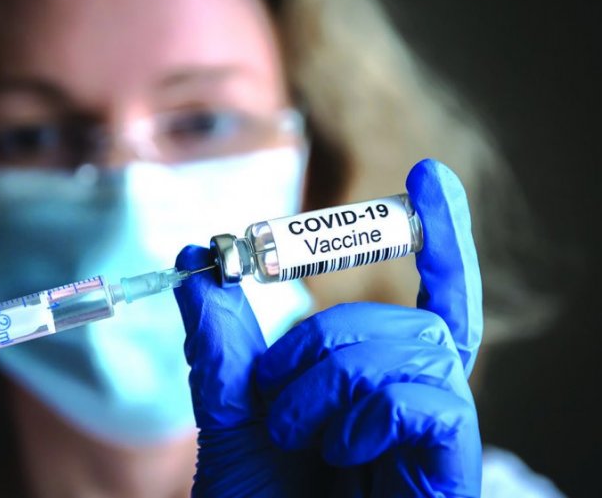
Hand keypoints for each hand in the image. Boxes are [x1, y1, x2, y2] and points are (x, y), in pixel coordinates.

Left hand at [174, 159, 482, 496]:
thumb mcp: (227, 411)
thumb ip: (218, 338)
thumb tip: (195, 258)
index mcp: (377, 386)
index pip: (428, 300)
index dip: (438, 240)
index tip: (430, 178)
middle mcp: (417, 402)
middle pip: (407, 318)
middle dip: (324, 340)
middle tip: (275, 397)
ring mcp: (437, 436)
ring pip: (411, 346)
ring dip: (330, 379)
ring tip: (293, 432)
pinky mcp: (450, 467)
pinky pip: (426, 397)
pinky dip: (364, 412)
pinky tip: (338, 453)